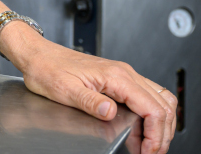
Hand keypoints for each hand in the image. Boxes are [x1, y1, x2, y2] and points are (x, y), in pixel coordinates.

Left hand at [3, 27, 175, 153]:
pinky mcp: (117, 79)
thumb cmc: (47, 69)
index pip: (153, 108)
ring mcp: (122, 75)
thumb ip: (89, 101)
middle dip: (163, 133)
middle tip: (153, 152)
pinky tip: (139, 130)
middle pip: (163, 105)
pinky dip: (150, 115)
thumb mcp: (65, 90)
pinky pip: (146, 96)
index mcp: (116, 76)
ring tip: (149, 144)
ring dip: (160, 124)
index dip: (156, 134)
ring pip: (159, 99)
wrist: (37, 55)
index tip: (149, 151)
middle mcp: (124, 73)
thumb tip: (110, 112)